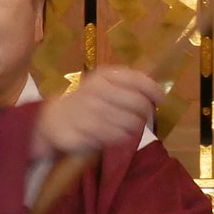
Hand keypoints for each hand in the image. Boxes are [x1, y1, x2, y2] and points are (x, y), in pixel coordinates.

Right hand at [31, 66, 163, 160]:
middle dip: (146, 112)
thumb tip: (158, 91)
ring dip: (134, 127)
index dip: (153, 89)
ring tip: (127, 126)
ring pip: (130, 122)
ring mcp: (90, 111)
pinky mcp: (85, 131)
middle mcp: (96, 90)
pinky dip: (121, 137)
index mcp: (103, 76)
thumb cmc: (86, 102)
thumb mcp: (103, 85)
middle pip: (138, 103)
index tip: (161, 98)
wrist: (53, 119)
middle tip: (143, 117)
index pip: (137, 79)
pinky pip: (116, 136)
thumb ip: (127, 84)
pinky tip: (115, 134)